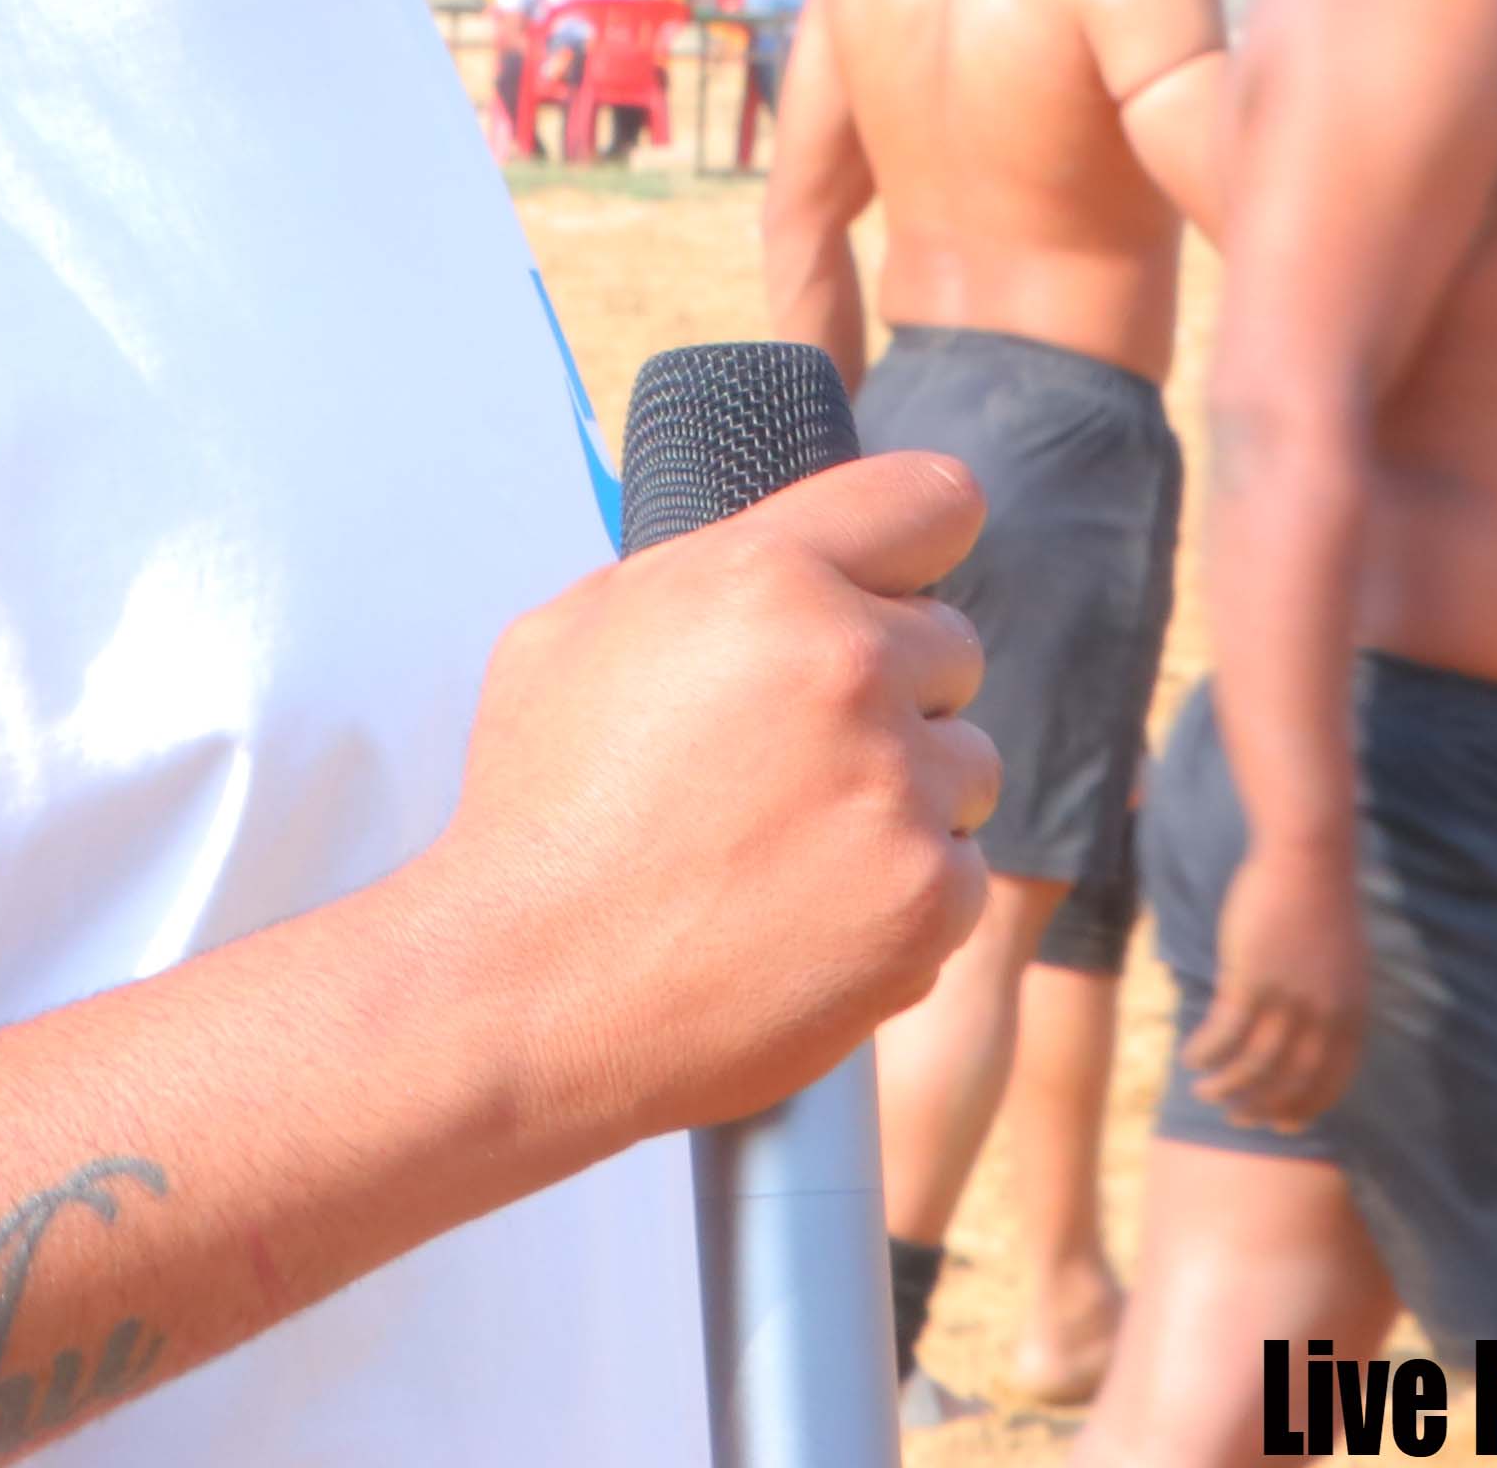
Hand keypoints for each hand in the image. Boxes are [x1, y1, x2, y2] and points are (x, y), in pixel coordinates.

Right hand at [413, 449, 995, 1145]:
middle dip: (893, 693)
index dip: (920, 546)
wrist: (528, 993)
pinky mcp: (928, 901)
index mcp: (765, 576)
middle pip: (954, 649)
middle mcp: (849, 665)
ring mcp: (898, 788)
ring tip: (791, 847)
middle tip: (796, 758)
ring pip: (968, 766)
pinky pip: (963, 874)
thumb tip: (776, 558)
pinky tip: (808, 919)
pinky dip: (903, 899)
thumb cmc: (539, 812)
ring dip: (906, 798)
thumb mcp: (577, 631)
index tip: (902, 584)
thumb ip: (698, 574)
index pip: (935, 502)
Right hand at [1175, 836, 1364, 1134]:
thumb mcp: (1342, 962)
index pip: (1329, 1082)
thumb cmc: (1321, 902)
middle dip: (1259, 1107)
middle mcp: (1323, 1016)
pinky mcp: (1250, 980)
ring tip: (1202, 1091)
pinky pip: (1222, 1034)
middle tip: (1236, 1117)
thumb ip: (1332, 1003)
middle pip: (1287, 1082)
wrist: (1308, 855)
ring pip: (1250, 1066)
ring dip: (1224, 1087)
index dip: (1302, 1108)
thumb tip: (1310, 1037)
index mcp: (1351, 1014)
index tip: (1279, 1123)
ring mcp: (1287, 1000)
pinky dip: (1204, 1052)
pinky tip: (1190, 1057)